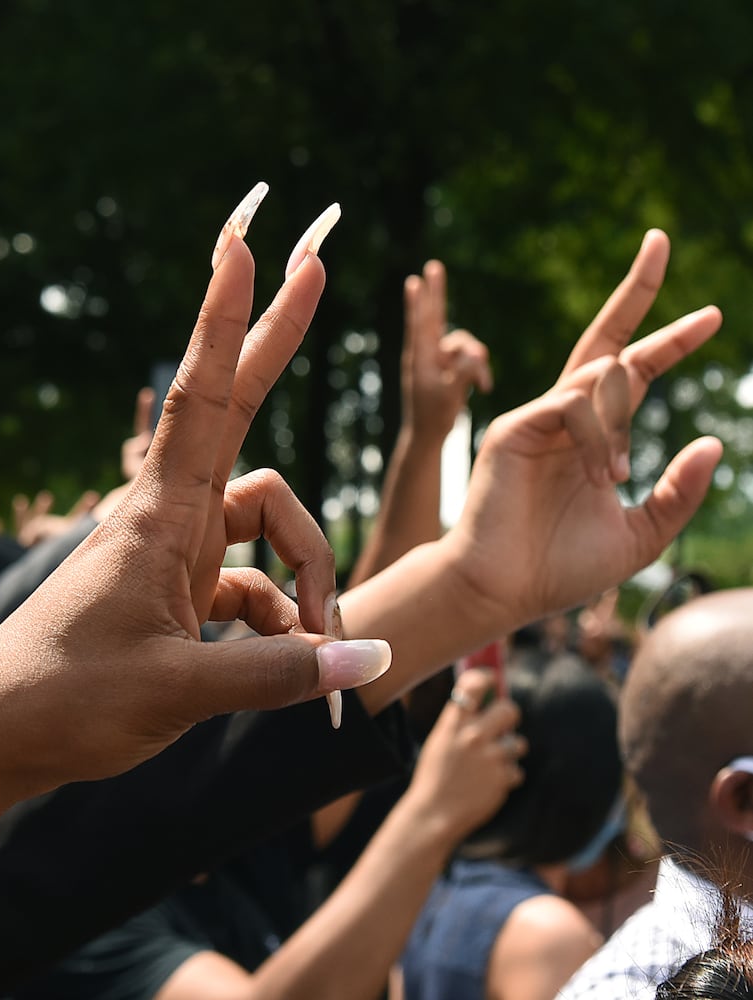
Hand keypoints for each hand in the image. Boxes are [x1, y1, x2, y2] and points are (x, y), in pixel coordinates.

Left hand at [0, 192, 390, 786]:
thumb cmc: (64, 704)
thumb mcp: (179, 692)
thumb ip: (279, 673)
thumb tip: (370, 653)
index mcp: (159, 518)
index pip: (202, 396)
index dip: (227, 318)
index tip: (243, 241)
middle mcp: (168, 519)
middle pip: (236, 410)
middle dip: (275, 339)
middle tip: (314, 259)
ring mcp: (173, 554)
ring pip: (264, 520)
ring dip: (305, 573)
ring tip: (314, 642)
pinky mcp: (174, 593)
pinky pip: (249, 584)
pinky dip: (277, 618)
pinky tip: (285, 660)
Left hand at [402, 260, 491, 444]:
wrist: (428, 435)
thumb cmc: (435, 417)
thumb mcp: (451, 395)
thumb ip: (463, 372)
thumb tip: (477, 352)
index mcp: (420, 360)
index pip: (421, 325)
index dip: (419, 302)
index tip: (414, 281)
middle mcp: (427, 355)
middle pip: (434, 317)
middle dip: (436, 292)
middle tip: (432, 266)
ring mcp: (438, 359)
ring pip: (465, 344)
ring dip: (479, 362)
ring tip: (485, 386)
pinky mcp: (448, 367)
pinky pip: (469, 358)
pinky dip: (478, 370)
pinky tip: (484, 388)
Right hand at [405, 669, 524, 841]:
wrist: (434, 813)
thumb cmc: (435, 776)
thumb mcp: (439, 742)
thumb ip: (459, 724)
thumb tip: (485, 704)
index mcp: (453, 724)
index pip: (473, 685)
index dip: (486, 677)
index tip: (492, 679)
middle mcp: (473, 736)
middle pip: (509, 710)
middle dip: (509, 716)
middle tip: (503, 725)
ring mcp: (490, 758)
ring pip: (518, 743)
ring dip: (509, 753)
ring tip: (491, 764)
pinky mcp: (503, 778)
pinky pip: (516, 770)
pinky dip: (506, 777)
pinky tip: (489, 784)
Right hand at [445, 229, 722, 629]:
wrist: (503, 591)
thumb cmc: (559, 568)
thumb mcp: (642, 533)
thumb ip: (678, 491)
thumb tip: (715, 442)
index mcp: (591, 438)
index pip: (633, 373)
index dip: (669, 342)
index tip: (711, 315)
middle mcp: (563, 419)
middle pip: (604, 339)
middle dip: (636, 290)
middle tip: (660, 239)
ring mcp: (535, 420)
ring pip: (597, 383)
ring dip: (618, 431)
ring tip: (611, 480)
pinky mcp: (513, 428)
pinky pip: (572, 406)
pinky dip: (597, 435)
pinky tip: (599, 472)